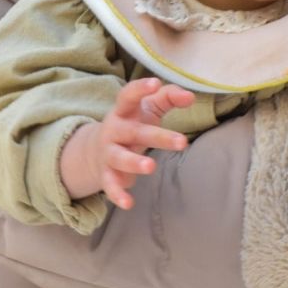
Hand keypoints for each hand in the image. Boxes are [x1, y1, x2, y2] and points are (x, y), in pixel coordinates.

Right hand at [61, 77, 193, 208]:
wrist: (97, 150)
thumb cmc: (133, 123)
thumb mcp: (149, 108)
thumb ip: (169, 97)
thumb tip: (190, 96)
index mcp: (123, 111)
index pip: (128, 95)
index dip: (140, 89)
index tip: (155, 84)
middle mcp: (114, 130)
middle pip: (135, 131)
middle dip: (157, 136)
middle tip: (183, 142)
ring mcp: (108, 153)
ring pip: (119, 157)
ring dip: (133, 162)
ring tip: (150, 166)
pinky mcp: (107, 174)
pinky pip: (110, 185)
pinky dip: (117, 194)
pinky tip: (129, 203)